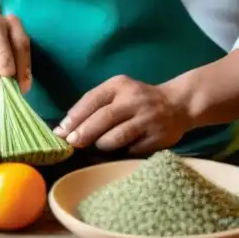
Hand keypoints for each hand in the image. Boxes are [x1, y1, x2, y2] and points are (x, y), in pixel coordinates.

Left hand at [52, 75, 189, 154]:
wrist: (177, 104)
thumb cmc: (137, 99)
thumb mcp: (117, 91)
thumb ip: (94, 104)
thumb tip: (67, 127)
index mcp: (119, 85)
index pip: (92, 100)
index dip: (75, 117)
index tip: (61, 131)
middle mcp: (134, 100)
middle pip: (103, 119)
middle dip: (84, 133)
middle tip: (71, 144)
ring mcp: (147, 119)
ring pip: (117, 137)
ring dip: (102, 144)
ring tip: (98, 146)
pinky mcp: (158, 137)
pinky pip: (132, 150)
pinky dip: (122, 152)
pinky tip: (119, 151)